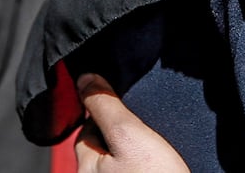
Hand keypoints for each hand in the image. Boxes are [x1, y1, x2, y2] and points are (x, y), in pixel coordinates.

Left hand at [75, 74, 189, 172]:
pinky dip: (144, 165)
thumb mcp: (128, 134)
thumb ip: (106, 106)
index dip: (105, 113)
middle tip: (143, 128)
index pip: (86, 130)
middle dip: (118, 135)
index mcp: (86, 168)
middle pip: (102, 148)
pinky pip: (134, 170)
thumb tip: (85, 79)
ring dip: (133, 151)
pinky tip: (159, 163)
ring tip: (154, 147)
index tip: (125, 107)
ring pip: (119, 162)